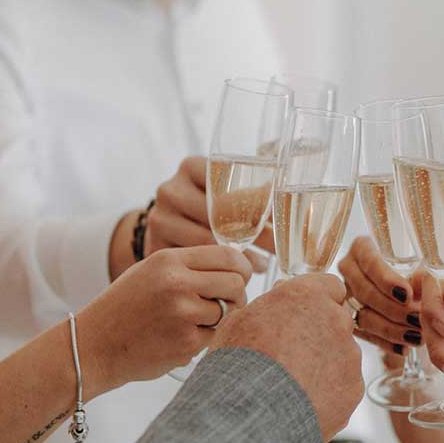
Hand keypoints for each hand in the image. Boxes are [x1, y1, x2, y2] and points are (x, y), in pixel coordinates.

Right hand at [79, 245, 252, 382]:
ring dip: (222, 318)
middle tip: (227, 303)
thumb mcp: (151, 272)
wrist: (94, 345)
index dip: (242, 267)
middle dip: (238, 294)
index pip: (227, 255)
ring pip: (229, 311)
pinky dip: (205, 338)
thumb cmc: (124, 307)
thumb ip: (189, 266)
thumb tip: (236, 267)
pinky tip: (183, 337)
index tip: (242, 276)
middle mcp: (177, 283)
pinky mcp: (186, 343)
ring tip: (197, 321)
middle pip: (236, 283)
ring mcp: (183, 314)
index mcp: (169, 260)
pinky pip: (215, 336)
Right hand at [144, 155, 276, 260]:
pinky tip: (235, 275)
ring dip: (241, 256)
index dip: (256, 201)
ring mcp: (159, 218)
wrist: (163, 232)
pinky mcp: (154, 246)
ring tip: (262, 265)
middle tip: (278, 248)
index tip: (278, 218)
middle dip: (255, 232)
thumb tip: (289, 195)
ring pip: (209, 240)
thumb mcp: (220, 190)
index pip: (228, 180)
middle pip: (220, 212)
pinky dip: (218, 271)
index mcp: (191, 167)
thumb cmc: (203, 209)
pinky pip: (194, 262)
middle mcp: (171, 189)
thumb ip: (249, 188)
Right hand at [216, 273, 363, 438]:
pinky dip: (329, 392)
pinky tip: (303, 403)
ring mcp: (349, 355)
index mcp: (307, 296)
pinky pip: (345, 385)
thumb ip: (269, 306)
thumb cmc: (237, 366)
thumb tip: (278, 303)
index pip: (330, 285)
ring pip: (342, 354)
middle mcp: (336, 320)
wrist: (249, 416)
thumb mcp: (239, 322)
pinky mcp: (354, 388)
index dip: (317, 300)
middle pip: (337, 320)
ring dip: (325, 363)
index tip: (304, 314)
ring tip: (292, 385)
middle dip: (321, 332)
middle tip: (293, 352)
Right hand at [336, 235, 424, 355]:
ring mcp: (346, 296)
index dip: (386, 279)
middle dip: (393, 308)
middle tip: (417, 319)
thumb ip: (426, 277)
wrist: (408, 287)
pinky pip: (366, 335)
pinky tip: (405, 349)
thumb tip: (438, 290)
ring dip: (392, 329)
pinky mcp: (350, 319)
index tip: (408, 293)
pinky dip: (387, 343)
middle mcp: (349, 271)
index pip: (368, 260)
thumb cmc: (420, 270)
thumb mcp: (423, 265)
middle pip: (365, 291)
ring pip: (364, 316)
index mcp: (361, 249)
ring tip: (417, 337)